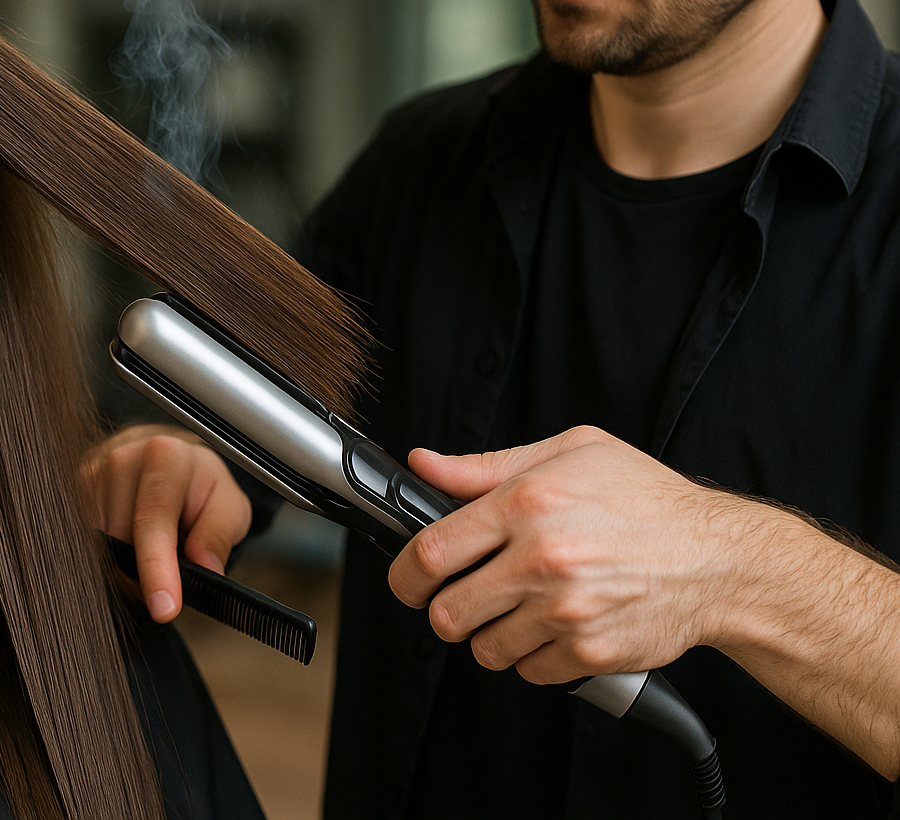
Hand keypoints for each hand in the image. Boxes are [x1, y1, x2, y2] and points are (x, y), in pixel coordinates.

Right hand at [82, 424, 252, 621]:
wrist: (170, 461)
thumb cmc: (200, 486)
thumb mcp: (229, 507)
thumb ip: (218, 535)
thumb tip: (206, 569)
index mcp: (166, 457)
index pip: (154, 520)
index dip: (157, 568)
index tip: (164, 608)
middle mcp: (122, 460)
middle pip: (120, 539)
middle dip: (141, 573)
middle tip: (167, 580)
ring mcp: (92, 474)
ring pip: (98, 546)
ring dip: (122, 567)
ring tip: (150, 555)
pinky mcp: (74, 492)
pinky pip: (84, 542)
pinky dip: (106, 557)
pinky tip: (127, 548)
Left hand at [387, 425, 745, 683]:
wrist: (722, 559)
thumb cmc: (647, 499)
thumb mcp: (569, 453)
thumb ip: (485, 466)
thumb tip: (423, 465)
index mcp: (527, 503)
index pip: (429, 552)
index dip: (404, 574)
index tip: (407, 580)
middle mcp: (542, 559)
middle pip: (447, 612)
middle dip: (443, 611)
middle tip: (462, 599)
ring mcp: (567, 610)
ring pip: (484, 648)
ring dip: (490, 635)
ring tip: (519, 608)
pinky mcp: (590, 650)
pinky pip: (529, 671)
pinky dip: (533, 657)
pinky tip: (555, 626)